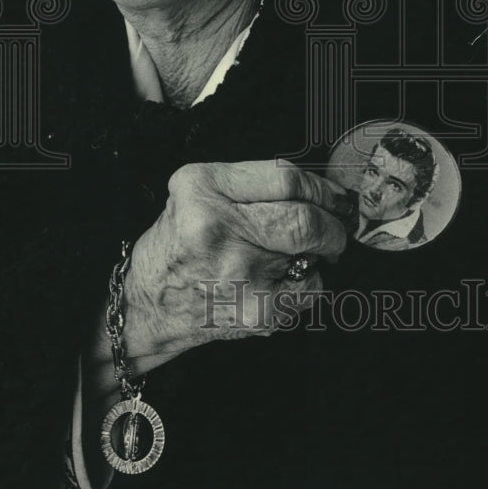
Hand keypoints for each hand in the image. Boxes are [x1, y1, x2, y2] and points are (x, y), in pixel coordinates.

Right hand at [120, 159, 347, 372]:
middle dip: (333, 223)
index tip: (334, 195)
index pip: (285, 179)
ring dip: (318, 252)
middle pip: (304, 219)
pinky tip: (281, 280)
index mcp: (201, 186)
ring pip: (312, 253)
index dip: (322, 188)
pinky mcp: (254, 309)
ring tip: (294, 253)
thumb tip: (322, 190)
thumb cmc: (180, 242)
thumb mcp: (199, 192)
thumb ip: (252, 182)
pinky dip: (310, 281)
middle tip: (337, 225)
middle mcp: (216, 226)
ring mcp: (236, 271)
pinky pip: (311, 287)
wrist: (149, 304)